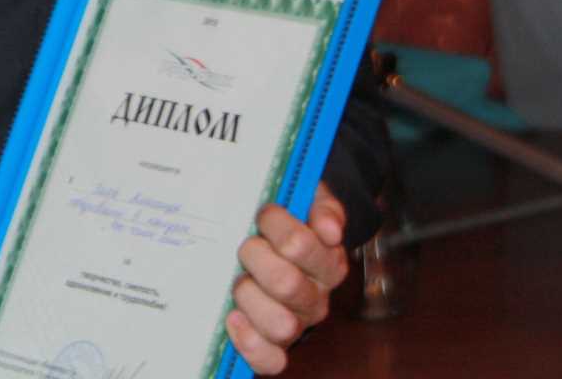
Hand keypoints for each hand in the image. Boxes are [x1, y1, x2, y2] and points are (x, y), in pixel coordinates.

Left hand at [226, 183, 347, 373]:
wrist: (277, 250)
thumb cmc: (288, 223)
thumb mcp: (309, 202)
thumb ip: (323, 207)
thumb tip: (329, 229)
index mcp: (326, 261)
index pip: (300, 244)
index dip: (274, 225)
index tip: (262, 212)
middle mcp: (315, 296)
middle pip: (286, 284)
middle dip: (254, 259)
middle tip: (245, 246)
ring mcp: (296, 323)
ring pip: (280, 324)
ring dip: (250, 298)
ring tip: (238, 281)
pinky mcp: (275, 345)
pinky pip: (272, 360)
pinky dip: (251, 343)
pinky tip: (233, 318)